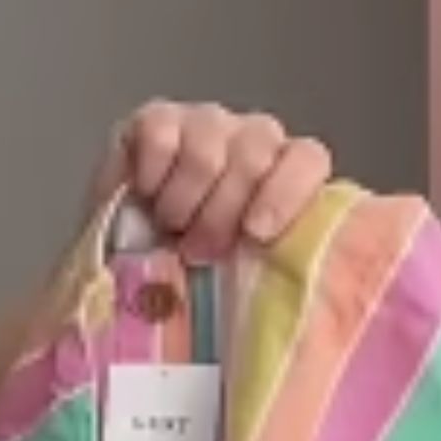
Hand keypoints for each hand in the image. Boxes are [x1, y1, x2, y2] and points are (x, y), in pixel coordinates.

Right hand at [88, 101, 333, 260]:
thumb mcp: (243, 277)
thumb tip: (290, 322)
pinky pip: (161, 135)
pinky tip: (146, 196)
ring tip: (170, 227)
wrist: (132, 253)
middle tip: (198, 251)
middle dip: (222, 211)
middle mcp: (255, 139)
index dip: (286, 191)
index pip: (308, 158)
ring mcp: (209, 123)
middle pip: (254, 154)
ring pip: (208, 145)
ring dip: (184, 198)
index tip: (257, 232)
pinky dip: (152, 173)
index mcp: (289, 174)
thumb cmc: (199, 268)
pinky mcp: (159, 117)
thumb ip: (272, 275)